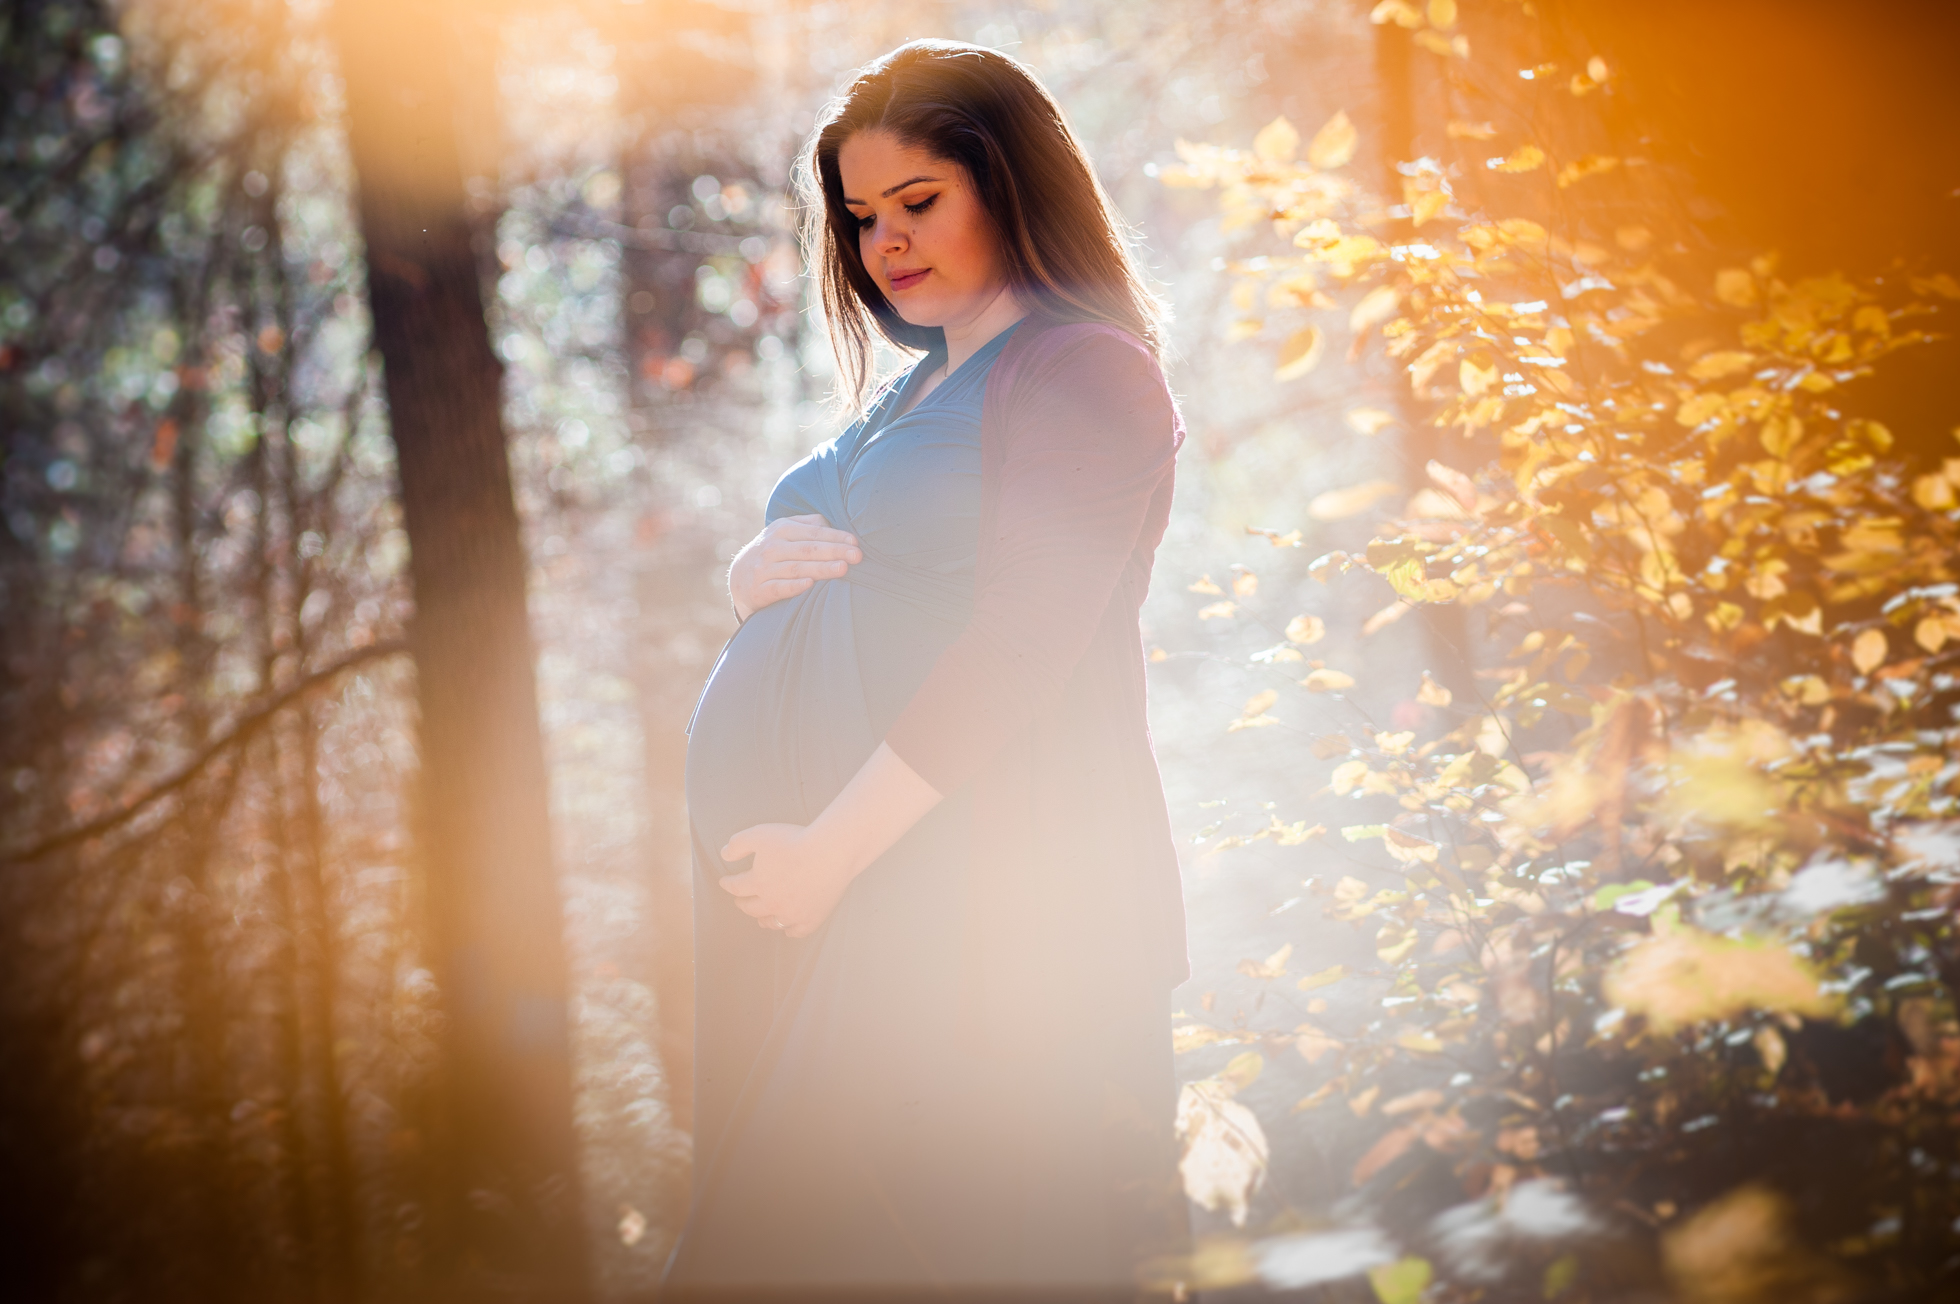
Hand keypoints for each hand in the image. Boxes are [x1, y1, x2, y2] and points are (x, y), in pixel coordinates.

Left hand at [718, 822, 858, 937]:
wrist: (830, 852)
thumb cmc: (795, 840)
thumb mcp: (760, 835)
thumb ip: (738, 844)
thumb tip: (724, 854)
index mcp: (757, 883)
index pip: (736, 887)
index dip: (728, 884)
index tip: (725, 882)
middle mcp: (772, 903)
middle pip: (751, 908)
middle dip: (742, 903)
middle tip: (740, 900)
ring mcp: (792, 913)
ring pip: (771, 922)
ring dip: (762, 919)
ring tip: (760, 916)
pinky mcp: (812, 918)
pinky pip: (796, 931)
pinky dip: (789, 930)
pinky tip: (787, 927)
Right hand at [729, 514, 861, 621]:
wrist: (739, 577)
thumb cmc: (773, 551)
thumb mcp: (785, 531)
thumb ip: (808, 524)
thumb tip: (833, 523)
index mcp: (782, 529)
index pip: (814, 533)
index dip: (836, 537)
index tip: (856, 542)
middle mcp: (773, 547)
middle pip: (809, 549)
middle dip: (835, 551)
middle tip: (857, 556)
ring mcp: (765, 568)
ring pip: (797, 568)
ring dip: (821, 569)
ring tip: (842, 569)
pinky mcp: (760, 589)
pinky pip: (779, 587)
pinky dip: (794, 585)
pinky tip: (810, 584)